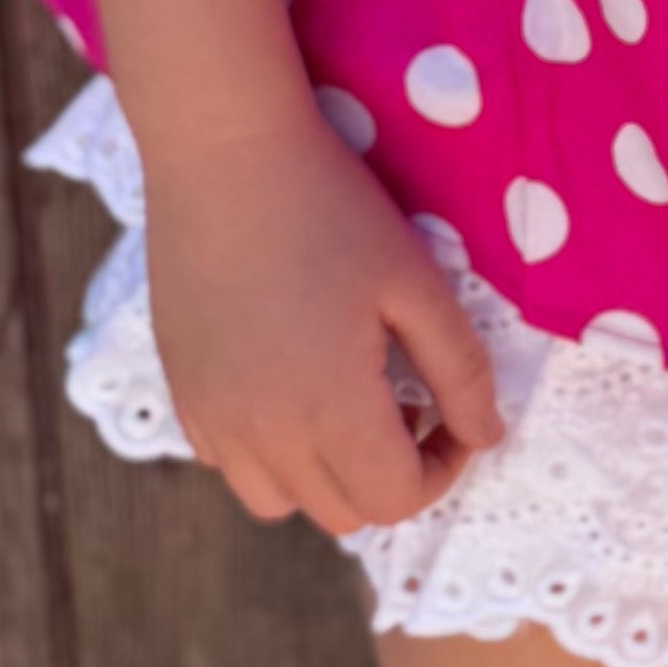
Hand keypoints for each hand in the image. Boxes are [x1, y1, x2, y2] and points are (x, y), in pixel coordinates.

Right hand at [140, 93, 505, 536]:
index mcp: (329, 409)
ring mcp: (212, 418)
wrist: (224, 154)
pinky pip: (231, 463)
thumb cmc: (332, 208)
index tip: (450, 411)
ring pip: (280, 501)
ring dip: (327, 474)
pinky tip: (288, 382)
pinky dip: (270, 451)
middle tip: (407, 398)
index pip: (397, 500)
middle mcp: (262, 433)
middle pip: (344, 513)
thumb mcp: (417, 283)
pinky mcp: (182, 393)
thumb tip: (485, 437)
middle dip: (391, 473)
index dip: (441, 469)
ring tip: (346, 399)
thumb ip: (461, 371)